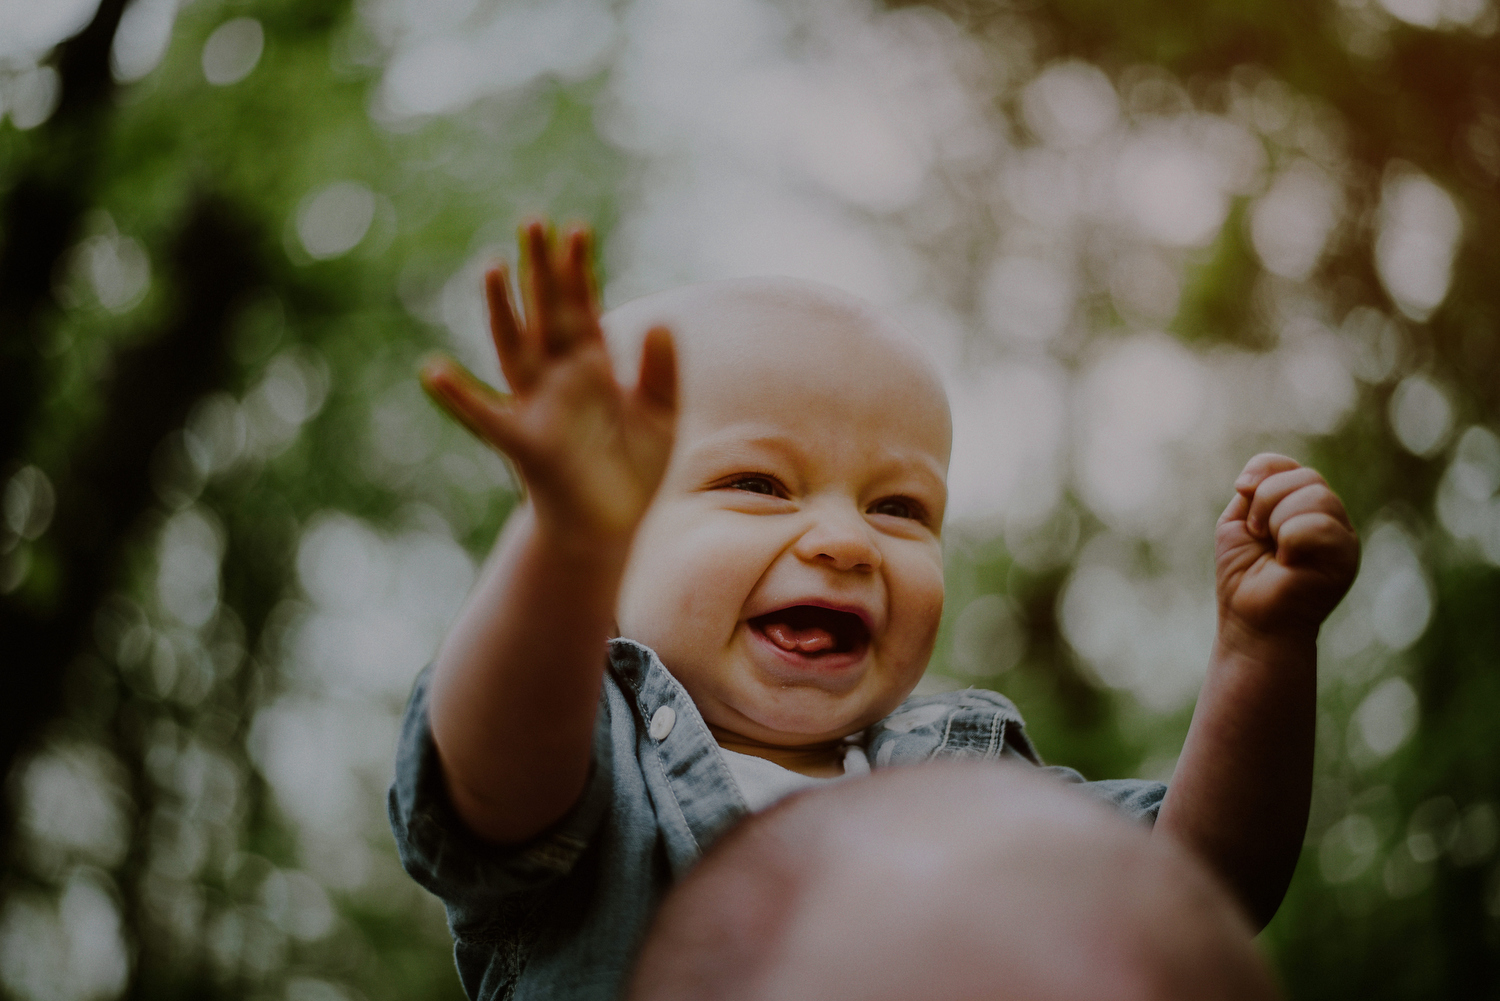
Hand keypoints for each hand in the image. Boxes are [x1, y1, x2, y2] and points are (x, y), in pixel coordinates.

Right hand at [420, 221, 677, 544]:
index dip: (579, 271)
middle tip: (532, 220)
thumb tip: (660, 321)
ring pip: (515, 349)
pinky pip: (486, 417)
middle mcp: (560, 379)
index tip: (576, 228)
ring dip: (502, 310)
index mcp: (593, 367)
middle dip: (540, 270)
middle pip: (546, 314)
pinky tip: (434, 371)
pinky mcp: (525, 443)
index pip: (583, 307)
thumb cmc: (635, 470)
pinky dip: (459, 397)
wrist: (613, 527)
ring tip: (491, 267)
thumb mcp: (662, 417)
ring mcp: (538, 406)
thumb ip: (662, 372)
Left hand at [1215, 453, 1359, 642]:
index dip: (1264, 470)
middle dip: (1267, 500)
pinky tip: (1288, 561)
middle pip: (1307, 477)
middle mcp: (1329, 518)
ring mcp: (1342, 536)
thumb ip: (1253, 492)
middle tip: (1258, 534)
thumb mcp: (1239, 524)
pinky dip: (1292, 537)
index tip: (1242, 490)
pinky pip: (1321, 524)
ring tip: (1275, 551)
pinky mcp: (1346, 557)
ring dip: (1279, 520)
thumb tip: (1256, 479)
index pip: (1291, 467)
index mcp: (1304, 507)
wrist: (1251, 621)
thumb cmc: (1244, 577)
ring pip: (1317, 496)